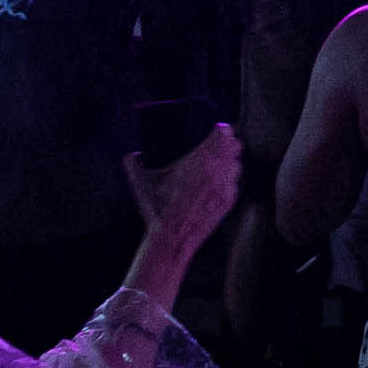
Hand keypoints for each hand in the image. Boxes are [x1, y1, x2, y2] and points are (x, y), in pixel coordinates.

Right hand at [127, 125, 241, 251]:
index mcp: (201, 160)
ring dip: (230, 161)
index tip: (218, 129)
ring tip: (220, 162)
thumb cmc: (158, 209)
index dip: (223, 130)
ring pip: (237, 165)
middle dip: (228, 143)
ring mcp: (226, 186)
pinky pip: (234, 184)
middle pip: (235, 146)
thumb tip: (130, 155)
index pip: (225, 134)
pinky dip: (228, 180)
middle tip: (219, 144)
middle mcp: (218, 170)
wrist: (173, 238)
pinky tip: (218, 182)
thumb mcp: (143, 184)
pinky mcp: (229, 201)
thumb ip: (134, 166)